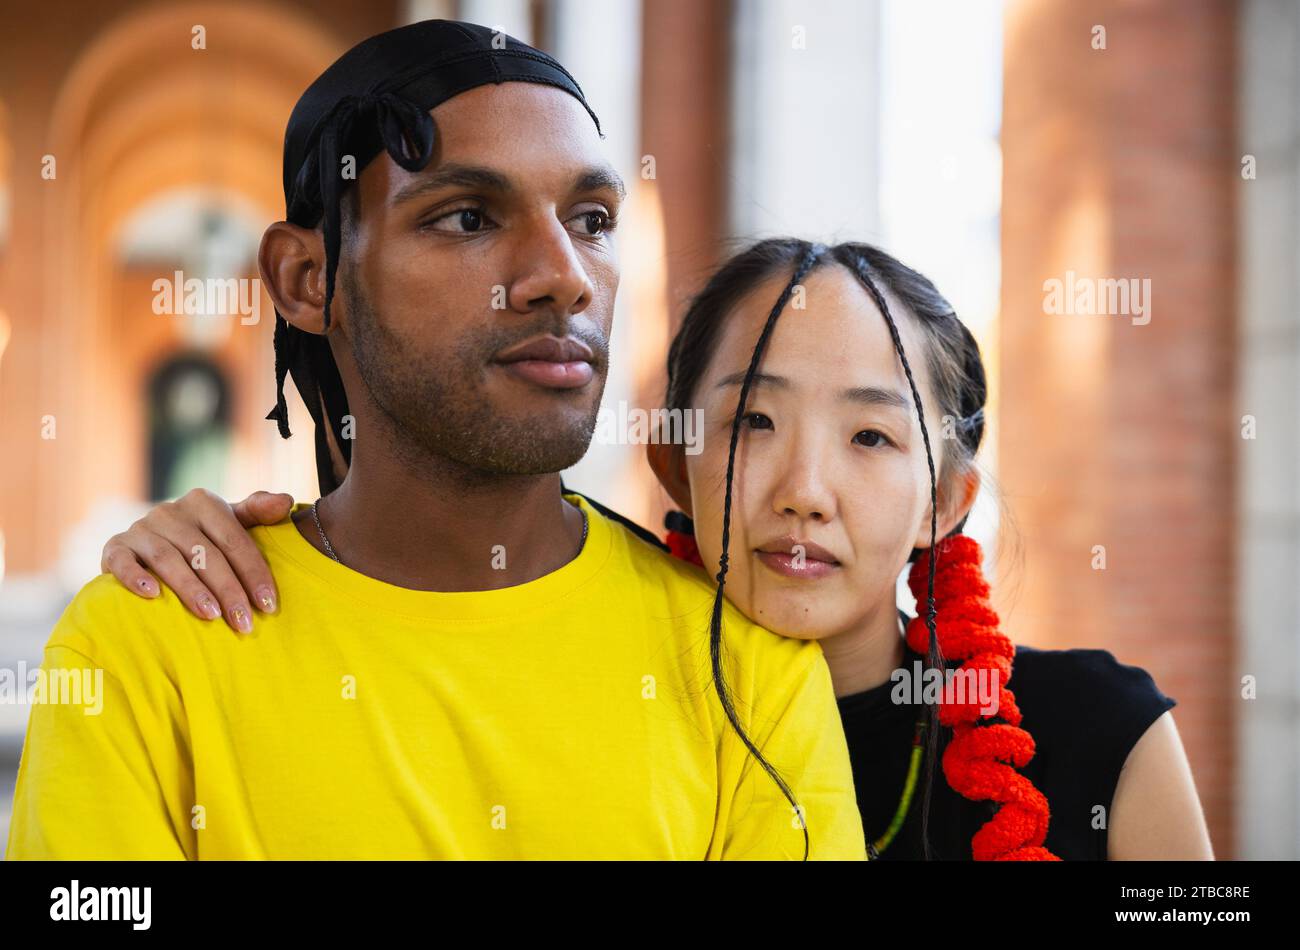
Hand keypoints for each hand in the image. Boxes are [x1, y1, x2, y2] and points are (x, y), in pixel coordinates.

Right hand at [101, 489, 293, 632]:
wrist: (150, 545)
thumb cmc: (203, 538)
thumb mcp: (231, 522)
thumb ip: (257, 512)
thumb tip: (287, 500)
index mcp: (204, 503)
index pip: (235, 540)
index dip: (254, 573)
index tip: (269, 605)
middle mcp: (170, 511)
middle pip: (205, 554)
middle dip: (228, 590)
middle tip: (244, 622)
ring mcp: (140, 528)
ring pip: (168, 559)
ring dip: (191, 589)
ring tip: (211, 616)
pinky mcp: (114, 547)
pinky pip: (122, 561)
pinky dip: (135, 577)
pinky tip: (152, 596)